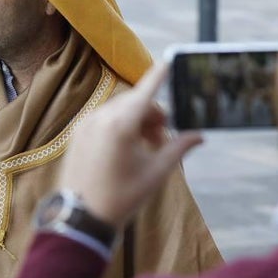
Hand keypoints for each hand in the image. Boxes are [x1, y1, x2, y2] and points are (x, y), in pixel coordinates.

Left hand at [57, 62, 202, 228]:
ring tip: (145, 147)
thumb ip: (178, 148)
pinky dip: (119, 125)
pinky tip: (127, 149)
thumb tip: (199, 136)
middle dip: (152, 113)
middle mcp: (100, 118)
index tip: (169, 62)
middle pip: (134, 101)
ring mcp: (85, 125)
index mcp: (120, 125)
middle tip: (162, 138)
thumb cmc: (122, 197)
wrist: (81, 216)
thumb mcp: (156, 173)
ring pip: (118, 109)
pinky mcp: (77, 134)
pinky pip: (103, 118)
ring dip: (136, 119)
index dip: (159, 76)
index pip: (145, 91)